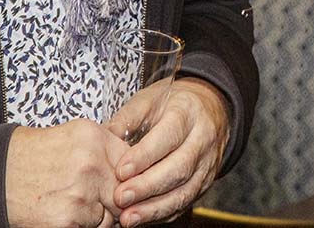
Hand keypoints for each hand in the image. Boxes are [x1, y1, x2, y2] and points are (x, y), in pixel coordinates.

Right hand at [6, 121, 130, 227]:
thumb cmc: (36, 155)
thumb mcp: (75, 136)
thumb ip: (106, 149)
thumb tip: (133, 169)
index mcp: (95, 138)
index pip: (134, 163)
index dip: (130, 177)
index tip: (124, 183)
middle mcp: (91, 164)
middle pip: (126, 191)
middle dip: (116, 198)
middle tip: (99, 197)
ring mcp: (81, 193)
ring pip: (111, 214)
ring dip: (98, 214)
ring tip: (73, 201)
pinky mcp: (70, 220)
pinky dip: (82, 225)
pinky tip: (64, 211)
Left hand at [113, 78, 230, 225]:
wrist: (210, 109)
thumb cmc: (174, 104)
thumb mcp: (151, 98)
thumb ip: (128, 117)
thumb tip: (103, 137)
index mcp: (188, 113)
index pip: (168, 136)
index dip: (145, 155)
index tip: (122, 170)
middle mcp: (202, 140)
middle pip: (179, 168)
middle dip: (147, 186)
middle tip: (120, 197)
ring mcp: (207, 165)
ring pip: (184, 191)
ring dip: (154, 207)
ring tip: (128, 217)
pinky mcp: (204, 184)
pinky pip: (184, 203)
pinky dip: (162, 213)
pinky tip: (142, 217)